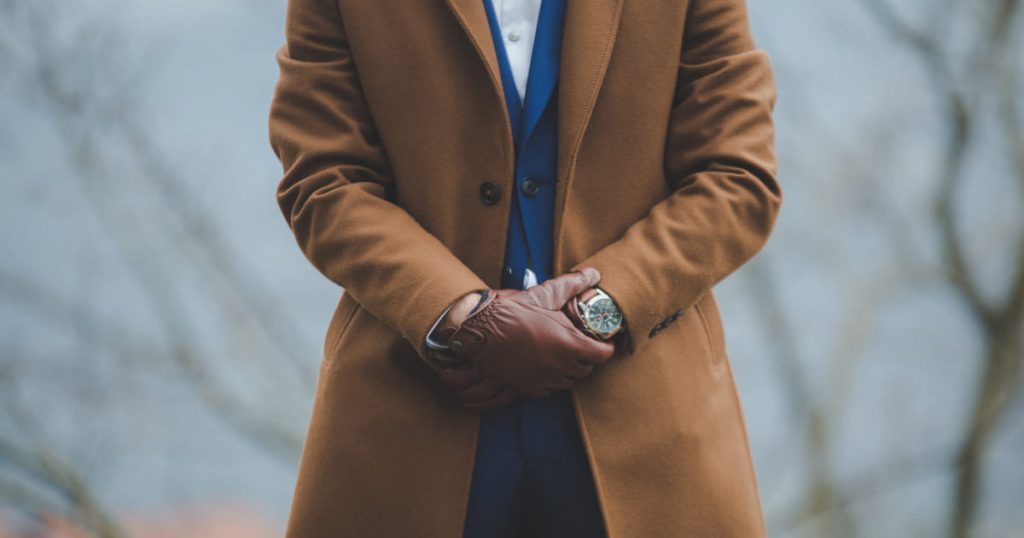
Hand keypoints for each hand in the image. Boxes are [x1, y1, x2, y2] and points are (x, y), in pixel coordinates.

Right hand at [444, 267, 615, 397]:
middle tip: (581, 344)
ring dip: (570, 369)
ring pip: (568, 381)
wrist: (480, 329)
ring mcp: (543, 379)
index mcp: (568, 344)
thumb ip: (572, 285)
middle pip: (586, 369)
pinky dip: (552, 379)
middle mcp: (559, 366)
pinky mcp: (528, 388)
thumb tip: (593, 274)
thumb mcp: (545, 295)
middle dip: (587, 358)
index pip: (601, 355)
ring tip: (563, 354)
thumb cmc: (512, 311)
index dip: (605, 347)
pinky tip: (546, 365)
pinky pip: (550, 389)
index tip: (603, 342)